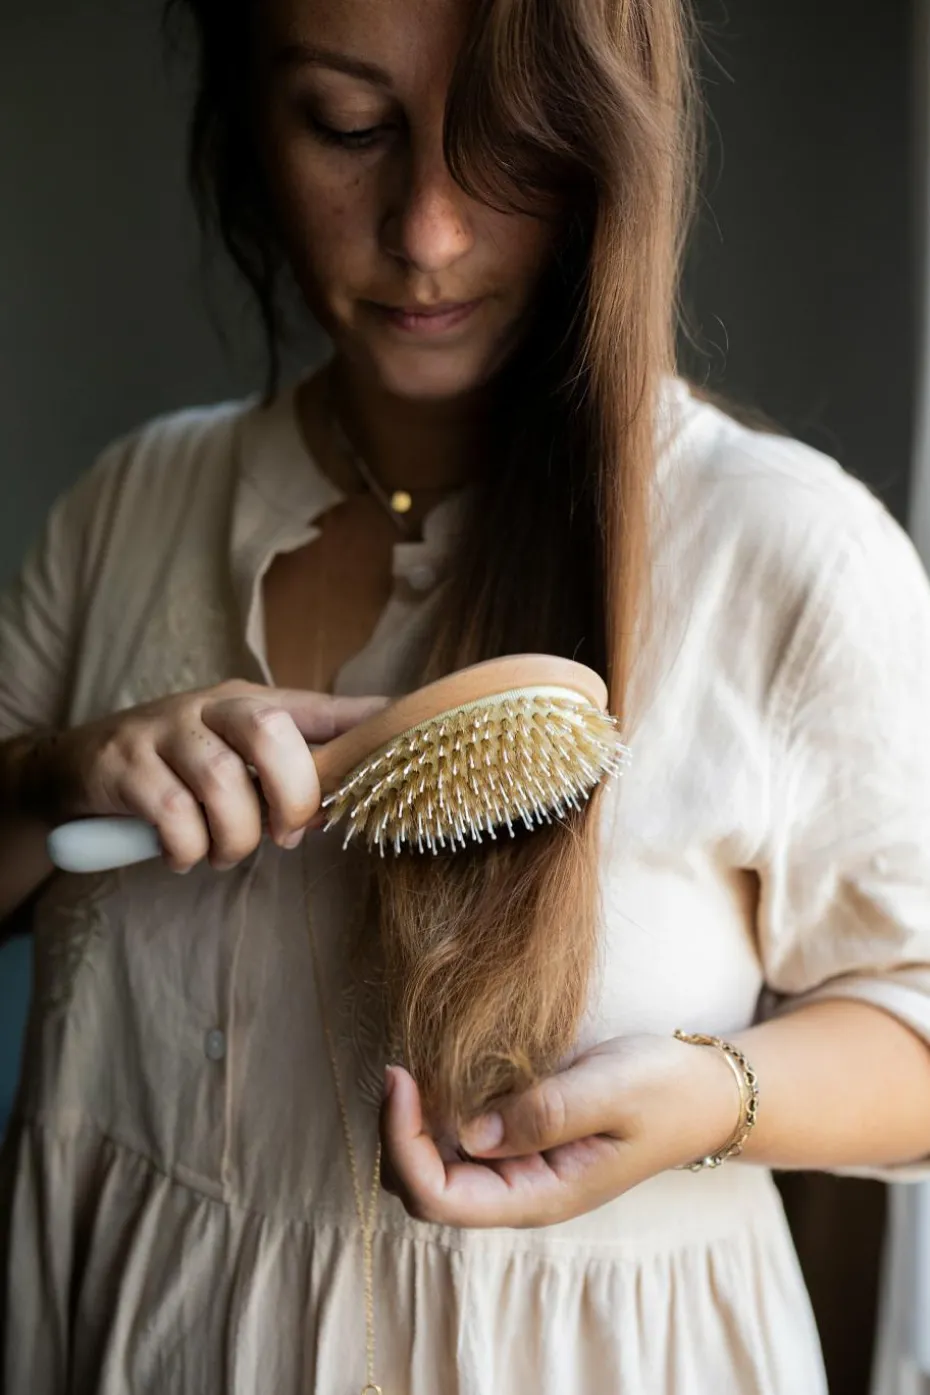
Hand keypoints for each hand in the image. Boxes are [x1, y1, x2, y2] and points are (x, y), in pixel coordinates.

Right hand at [18, 680, 385, 872]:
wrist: (77, 765)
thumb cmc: (176, 767)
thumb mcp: (233, 756)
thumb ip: (287, 773)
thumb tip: (346, 801)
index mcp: (248, 703)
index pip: (316, 707)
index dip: (363, 720)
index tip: (405, 730)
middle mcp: (209, 706)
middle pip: (271, 732)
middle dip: (291, 794)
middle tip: (285, 834)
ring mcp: (164, 731)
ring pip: (221, 781)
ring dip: (234, 836)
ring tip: (223, 853)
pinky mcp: (124, 765)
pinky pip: (172, 813)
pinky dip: (187, 848)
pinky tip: (182, 855)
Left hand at [380, 1034, 741, 1227]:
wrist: (704, 1092)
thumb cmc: (664, 1089)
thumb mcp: (611, 1090)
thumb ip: (544, 1113)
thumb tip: (470, 1132)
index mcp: (541, 1196)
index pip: (439, 1199)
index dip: (402, 1142)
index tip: (399, 1076)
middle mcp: (520, 1194)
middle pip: (423, 1191)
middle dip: (396, 1136)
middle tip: (399, 1069)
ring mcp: (517, 1172)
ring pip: (432, 1170)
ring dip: (410, 1127)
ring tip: (413, 1069)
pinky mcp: (518, 1145)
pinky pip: (456, 1144)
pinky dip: (433, 1114)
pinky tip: (439, 1075)